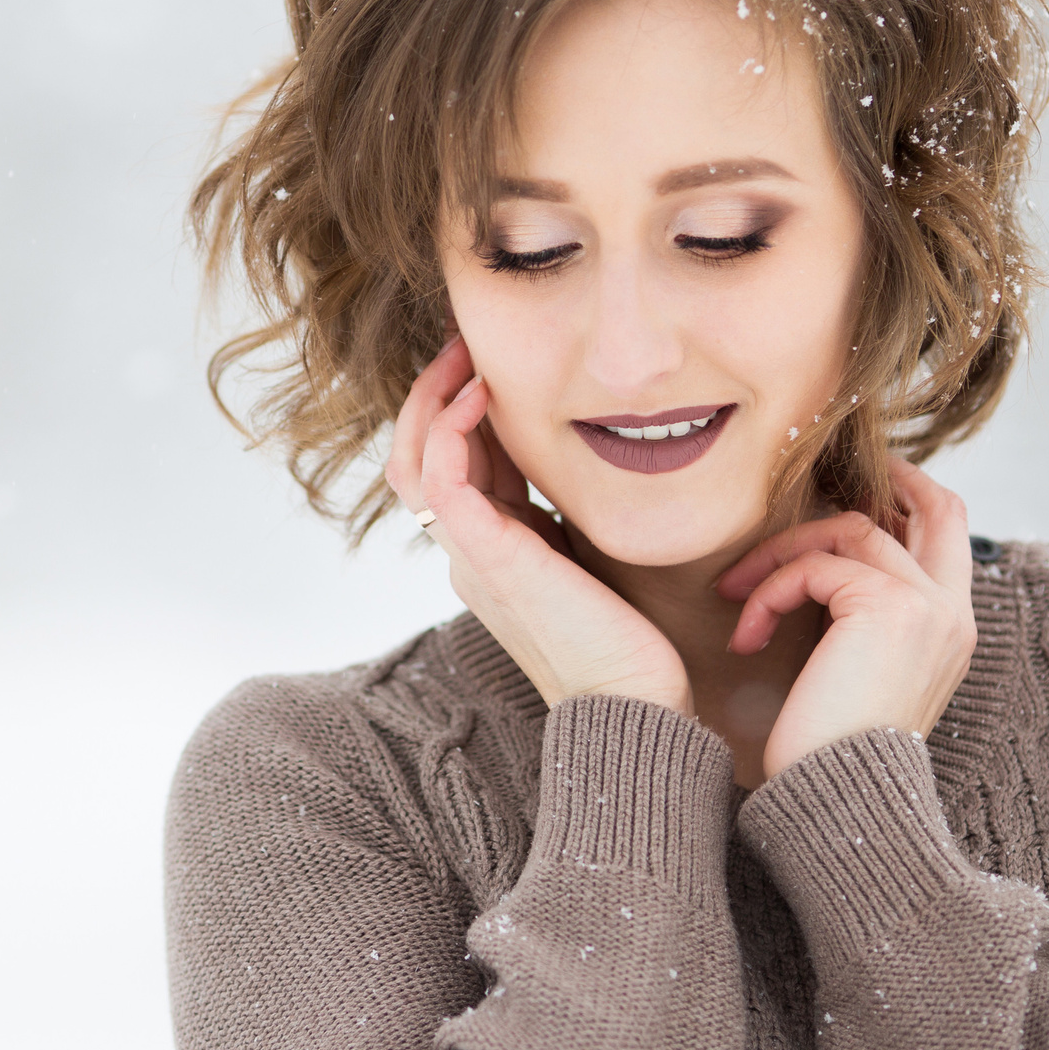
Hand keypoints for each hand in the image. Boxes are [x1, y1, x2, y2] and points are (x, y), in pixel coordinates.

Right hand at [385, 336, 691, 716]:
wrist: (636, 706)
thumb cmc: (628, 640)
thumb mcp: (589, 556)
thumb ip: (566, 514)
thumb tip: (577, 459)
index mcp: (488, 553)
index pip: (446, 467)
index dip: (458, 409)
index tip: (486, 363)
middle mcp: (466, 554)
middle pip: (415, 457)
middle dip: (434, 392)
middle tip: (464, 343)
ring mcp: (469, 557)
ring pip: (413, 462)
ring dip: (432, 399)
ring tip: (465, 355)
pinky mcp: (486, 558)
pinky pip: (439, 479)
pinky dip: (449, 427)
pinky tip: (484, 393)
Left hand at [713, 457, 976, 779]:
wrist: (833, 802)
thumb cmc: (827, 753)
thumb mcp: (853, 673)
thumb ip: (857, 620)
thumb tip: (820, 571)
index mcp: (951, 631)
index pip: (952, 534)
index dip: (910, 496)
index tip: (856, 484)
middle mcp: (953, 613)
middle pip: (938, 506)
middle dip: (885, 476)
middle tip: (823, 470)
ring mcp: (929, 607)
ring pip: (851, 529)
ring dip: (782, 555)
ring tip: (738, 596)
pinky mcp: (889, 607)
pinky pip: (816, 566)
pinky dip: (770, 591)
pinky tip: (747, 636)